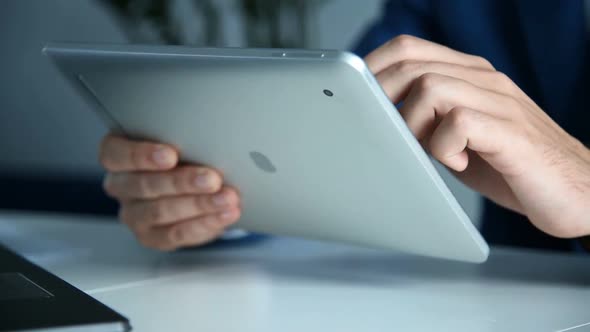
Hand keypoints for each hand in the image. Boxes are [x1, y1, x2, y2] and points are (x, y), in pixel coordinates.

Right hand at [99, 135, 241, 250]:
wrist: (193, 187)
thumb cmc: (183, 154)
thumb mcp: (179, 140)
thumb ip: (185, 140)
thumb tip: (213, 139)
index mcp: (117, 155)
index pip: (116, 154)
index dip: (142, 155)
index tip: (171, 155)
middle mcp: (120, 185)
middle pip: (143, 185)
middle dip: (182, 182)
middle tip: (212, 179)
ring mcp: (133, 215)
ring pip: (161, 212)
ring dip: (199, 204)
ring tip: (227, 198)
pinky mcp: (152, 237)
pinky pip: (176, 234)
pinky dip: (205, 223)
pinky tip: (225, 214)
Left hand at [365, 35, 589, 237]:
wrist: (576, 191)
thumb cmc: (509, 164)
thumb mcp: (458, 136)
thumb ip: (426, 121)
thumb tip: (376, 121)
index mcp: (468, 75)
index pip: (409, 49)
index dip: (374, 68)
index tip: (355, 97)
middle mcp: (484, 80)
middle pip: (412, 66)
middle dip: (383, 99)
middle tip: (388, 133)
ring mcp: (500, 102)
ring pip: (431, 88)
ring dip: (413, 125)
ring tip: (427, 151)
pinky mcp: (513, 133)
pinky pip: (460, 123)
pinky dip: (444, 147)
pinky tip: (456, 162)